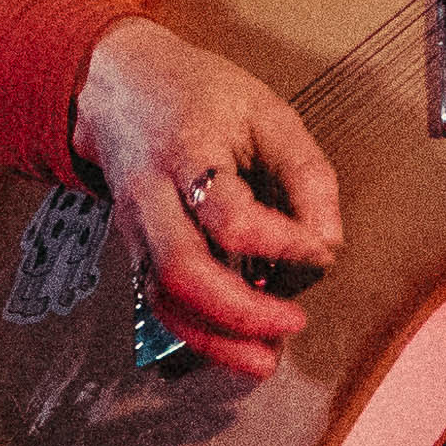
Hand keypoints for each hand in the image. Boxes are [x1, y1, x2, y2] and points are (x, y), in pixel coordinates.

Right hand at [68, 19, 347, 382]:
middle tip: (293, 322)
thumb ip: (305, 173)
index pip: (229, 215)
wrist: (117, 87)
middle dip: (240, 311)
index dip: (281, 243)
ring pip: (162, 298)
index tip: (319, 250)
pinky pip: (158, 303)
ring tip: (267, 357)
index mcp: (188, 150)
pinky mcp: (135, 250)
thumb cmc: (197, 95)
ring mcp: (135, 227)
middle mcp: (151, 194)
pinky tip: (237, 345)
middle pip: (180, 269)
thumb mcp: (266, 111)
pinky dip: (198, 334)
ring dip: (216, 339)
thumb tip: (327, 242)